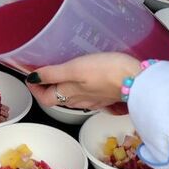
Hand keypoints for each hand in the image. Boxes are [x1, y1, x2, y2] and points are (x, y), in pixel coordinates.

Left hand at [26, 52, 142, 109]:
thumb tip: (33, 78)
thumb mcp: (75, 68)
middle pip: (57, 99)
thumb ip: (53, 73)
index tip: (31, 77)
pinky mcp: (107, 95)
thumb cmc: (106, 71)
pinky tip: (85, 80)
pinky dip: (79, 89)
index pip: (45, 99)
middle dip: (48, 88)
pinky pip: (87, 96)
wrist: (137, 80)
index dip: (35, 89)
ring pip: (72, 98)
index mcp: (70, 94)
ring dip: (63, 88)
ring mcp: (94, 99)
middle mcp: (80, 100)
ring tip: (61, 74)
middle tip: (43, 74)